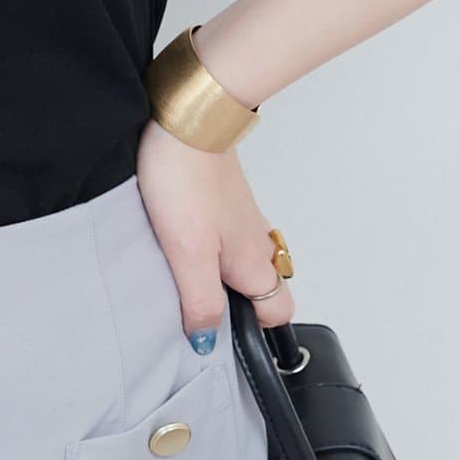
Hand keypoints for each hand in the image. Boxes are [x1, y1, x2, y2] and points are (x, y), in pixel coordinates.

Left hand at [134, 116, 295, 351]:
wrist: (186, 117)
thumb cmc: (187, 179)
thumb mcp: (187, 253)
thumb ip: (200, 300)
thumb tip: (206, 342)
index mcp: (253, 263)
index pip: (279, 313)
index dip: (256, 334)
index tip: (224, 342)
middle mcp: (255, 240)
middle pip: (263, 286)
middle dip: (241, 305)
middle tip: (200, 311)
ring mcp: (240, 215)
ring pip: (243, 258)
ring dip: (221, 274)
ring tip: (181, 277)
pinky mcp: (221, 194)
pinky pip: (226, 232)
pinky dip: (210, 245)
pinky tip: (179, 239)